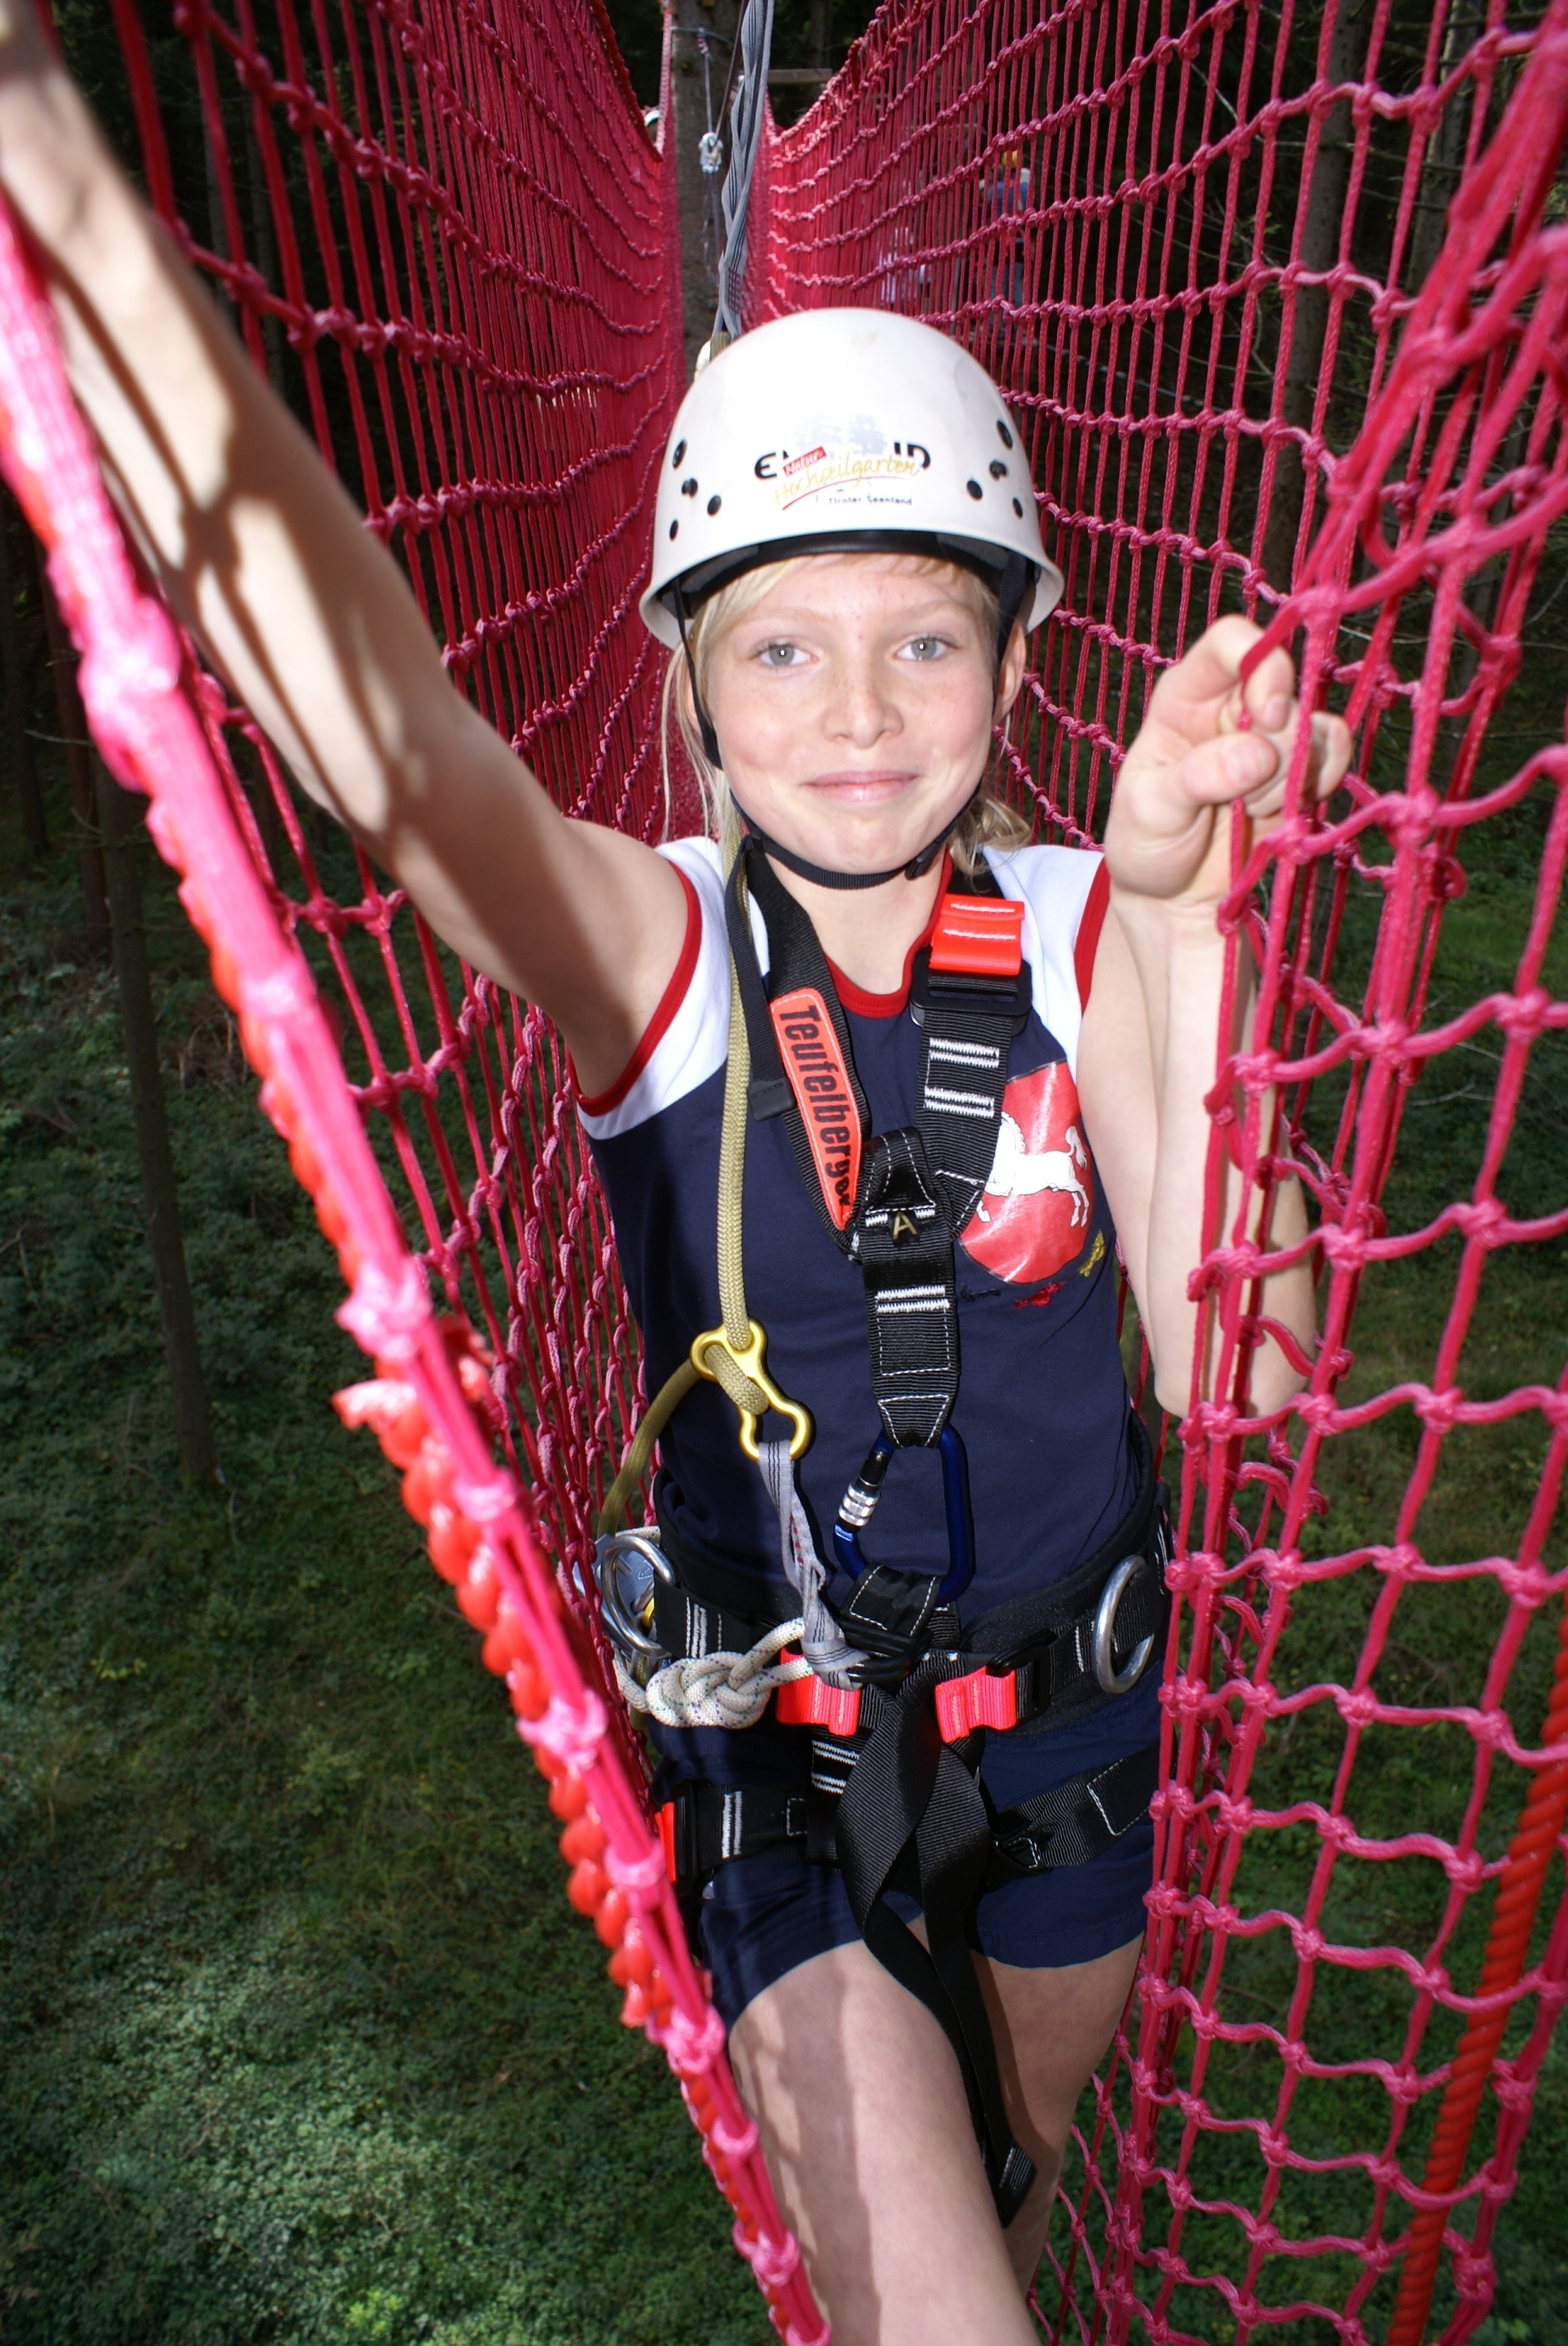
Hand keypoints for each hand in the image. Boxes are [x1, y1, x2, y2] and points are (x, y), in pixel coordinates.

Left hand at [1105, 615, 1352, 911]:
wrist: (1173, 894)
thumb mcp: (1152, 812)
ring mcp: (1270, 733)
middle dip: (1273, 749)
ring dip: (1288, 780)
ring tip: (1245, 811)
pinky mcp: (1299, 766)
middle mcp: (1231, 703)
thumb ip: (1199, 778)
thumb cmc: (1146, 843)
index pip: (1229, 642)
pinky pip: (1334, 751)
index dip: (1259, 664)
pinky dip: (1320, 783)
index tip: (1267, 717)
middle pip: (1283, 690)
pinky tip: (1284, 810)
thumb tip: (1259, 754)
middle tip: (1238, 799)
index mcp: (1185, 695)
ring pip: (1312, 728)